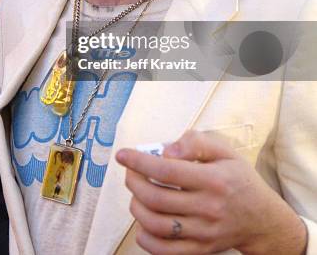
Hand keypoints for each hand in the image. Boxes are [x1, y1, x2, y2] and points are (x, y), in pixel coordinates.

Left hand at [116, 130, 306, 253]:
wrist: (262, 219)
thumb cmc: (239, 179)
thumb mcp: (225, 151)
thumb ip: (196, 142)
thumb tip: (167, 150)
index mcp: (214, 180)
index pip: (167, 171)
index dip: (139, 162)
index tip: (123, 155)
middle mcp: (208, 208)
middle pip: (156, 198)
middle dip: (134, 182)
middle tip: (130, 172)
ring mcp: (203, 233)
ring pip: (156, 225)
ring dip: (136, 207)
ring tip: (136, 193)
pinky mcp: (200, 250)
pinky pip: (164, 250)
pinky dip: (146, 238)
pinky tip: (143, 221)